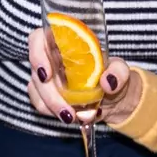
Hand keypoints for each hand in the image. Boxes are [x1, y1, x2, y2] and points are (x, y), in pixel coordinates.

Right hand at [27, 28, 142, 127]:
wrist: (112, 97)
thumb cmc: (112, 75)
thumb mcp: (121, 71)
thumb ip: (119, 72)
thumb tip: (108, 82)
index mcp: (64, 43)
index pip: (38, 39)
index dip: (36, 54)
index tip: (47, 74)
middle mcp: (51, 57)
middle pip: (37, 72)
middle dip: (50, 95)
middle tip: (67, 111)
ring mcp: (46, 77)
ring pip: (36, 90)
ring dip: (52, 106)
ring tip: (74, 117)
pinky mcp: (45, 94)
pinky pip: (40, 104)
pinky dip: (54, 112)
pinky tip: (72, 116)